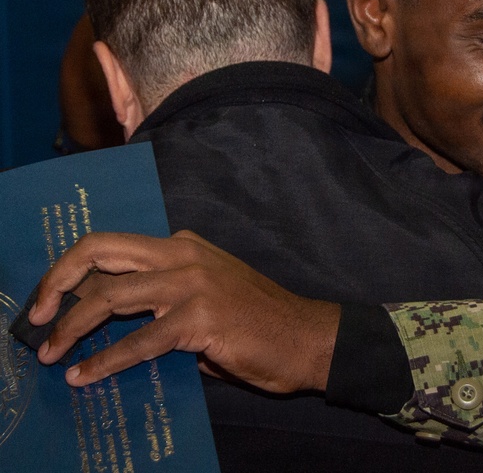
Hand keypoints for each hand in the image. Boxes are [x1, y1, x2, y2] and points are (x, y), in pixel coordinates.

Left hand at [29, 230, 339, 392]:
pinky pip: (139, 341)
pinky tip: (87, 375)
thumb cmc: (259, 322)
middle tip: (37, 317)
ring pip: (110, 297)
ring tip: (50, 355)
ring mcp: (191, 283)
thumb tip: (114, 326)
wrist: (307, 337)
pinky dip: (105, 361)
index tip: (50, 297)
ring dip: (71, 328)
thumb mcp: (206, 298)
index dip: (72, 268)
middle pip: (100, 252)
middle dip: (58, 282)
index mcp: (184, 245)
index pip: (113, 246)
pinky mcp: (200, 318)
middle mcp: (183, 254)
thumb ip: (163, 302)